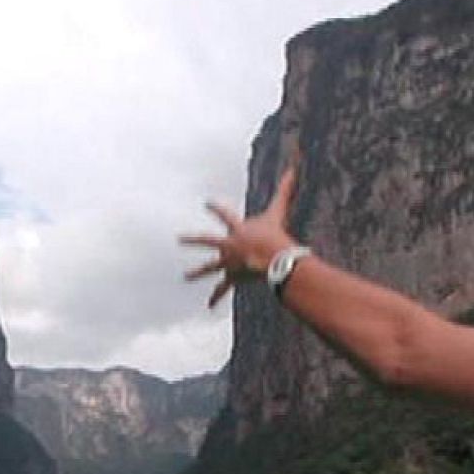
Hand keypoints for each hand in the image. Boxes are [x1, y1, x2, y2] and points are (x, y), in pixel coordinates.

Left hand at [180, 164, 299, 308]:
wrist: (271, 257)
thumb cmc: (275, 233)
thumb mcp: (279, 210)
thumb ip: (285, 189)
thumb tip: (294, 167)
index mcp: (236, 228)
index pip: (223, 214)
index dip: (215, 208)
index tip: (206, 203)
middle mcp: (227, 245)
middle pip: (206, 240)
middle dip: (193, 239)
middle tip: (179, 239)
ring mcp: (228, 261)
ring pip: (209, 267)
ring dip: (197, 272)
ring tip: (185, 277)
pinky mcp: (232, 276)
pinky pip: (223, 288)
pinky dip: (216, 297)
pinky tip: (208, 306)